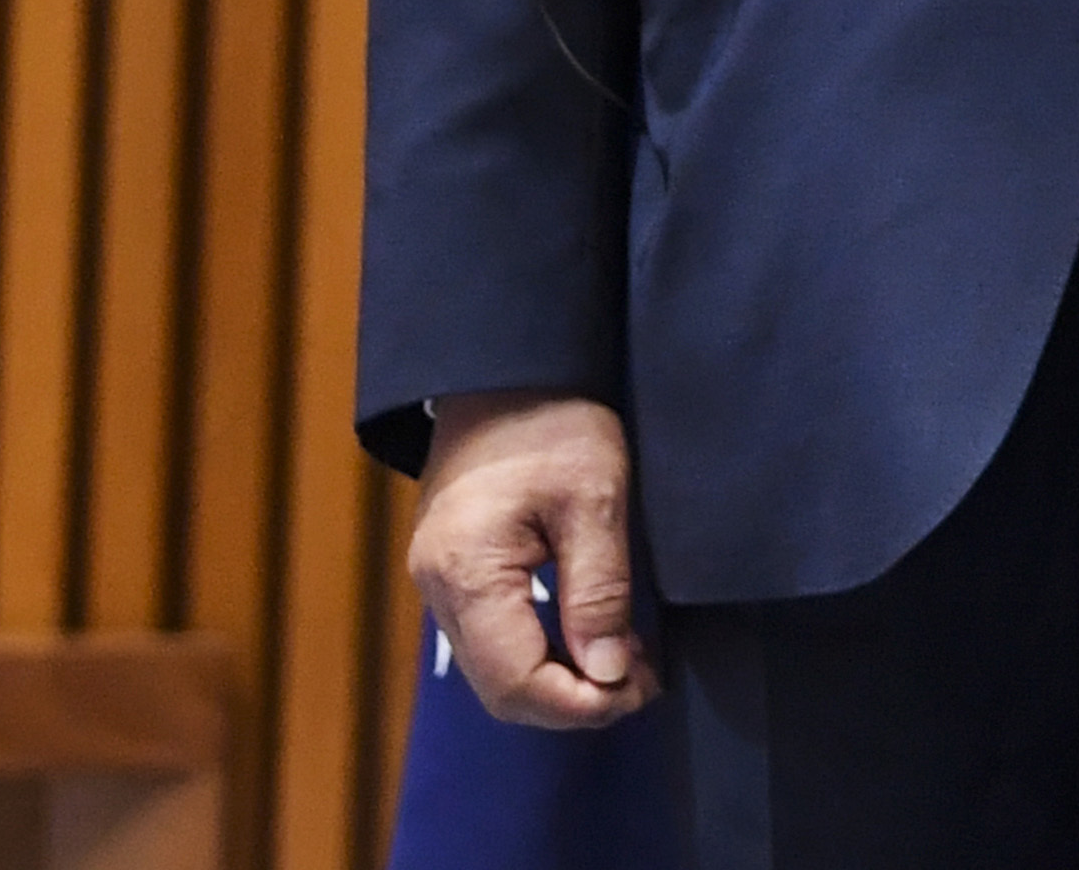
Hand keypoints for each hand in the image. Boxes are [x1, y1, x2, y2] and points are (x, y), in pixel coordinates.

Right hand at [406, 390, 658, 726]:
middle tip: (641, 685)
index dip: (580, 705)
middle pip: (500, 688)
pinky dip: (541, 654)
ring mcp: (437, 584)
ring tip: (625, 664)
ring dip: (559, 682)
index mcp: (467, 573)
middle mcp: (436, 590)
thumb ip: (598, 591)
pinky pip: (492, 640)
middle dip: (572, 702)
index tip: (640, 692)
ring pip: (494, 670)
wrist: (503, 373)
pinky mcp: (452, 573)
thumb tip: (606, 674)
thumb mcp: (594, 499)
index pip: (517, 681)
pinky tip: (590, 638)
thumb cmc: (553, 422)